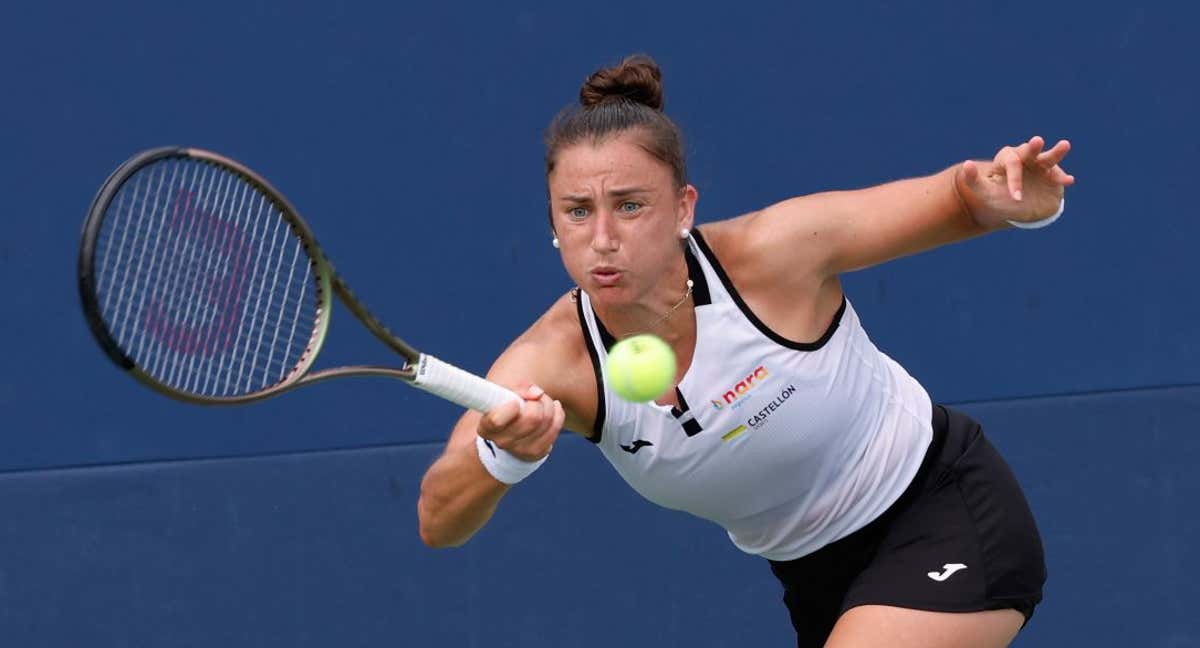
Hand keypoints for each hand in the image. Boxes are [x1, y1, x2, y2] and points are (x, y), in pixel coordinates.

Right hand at [477, 384, 563, 461]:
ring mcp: (520, 451)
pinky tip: (553, 409)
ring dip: (548, 404)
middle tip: (535, 397)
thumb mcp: (505, 393)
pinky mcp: (537, 453)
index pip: (496, 420)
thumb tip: (537, 393)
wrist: (512, 428)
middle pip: (531, 418)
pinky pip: (555, 428)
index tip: (515, 401)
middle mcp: (501, 442)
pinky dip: (558, 414)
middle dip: (538, 401)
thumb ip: (519, 389)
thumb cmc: (506, 407)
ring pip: (546, 421)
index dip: (510, 408)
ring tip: (542, 402)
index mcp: (486, 427)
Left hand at [956, 136, 1075, 227]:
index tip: (1017, 198)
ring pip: (1047, 157)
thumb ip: (973, 180)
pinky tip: (1069, 181)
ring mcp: (1040, 165)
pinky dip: (1062, 178)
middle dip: (1032, 148)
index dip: (1014, 180)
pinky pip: (1058, 175)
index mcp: (1006, 160)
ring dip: (1056, 152)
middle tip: (1037, 141)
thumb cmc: (997, 198)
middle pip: (1027, 151)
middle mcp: (1023, 158)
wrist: (1016, 210)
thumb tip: (967, 164)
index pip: (1010, 163)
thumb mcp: (984, 192)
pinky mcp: (1053, 174)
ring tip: (1065, 145)